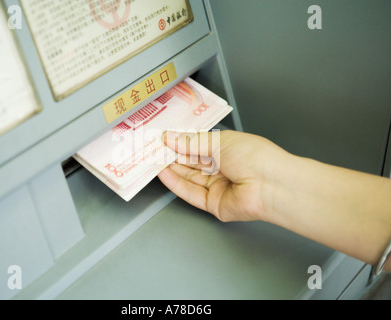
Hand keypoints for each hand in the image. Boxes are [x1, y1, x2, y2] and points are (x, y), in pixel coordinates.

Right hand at [158, 130, 292, 222]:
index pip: (198, 146)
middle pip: (192, 163)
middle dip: (172, 156)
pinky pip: (191, 193)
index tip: (162, 139)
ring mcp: (218, 187)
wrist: (271, 184)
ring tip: (153, 160)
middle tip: (153, 149)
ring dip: (171, 169)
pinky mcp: (213, 204)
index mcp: (227, 150)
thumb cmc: (254, 156)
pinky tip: (164, 174)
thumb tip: (170, 137)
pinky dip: (176, 184)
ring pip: (189, 178)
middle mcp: (222, 169)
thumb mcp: (218, 142)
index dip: (180, 143)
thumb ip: (191, 142)